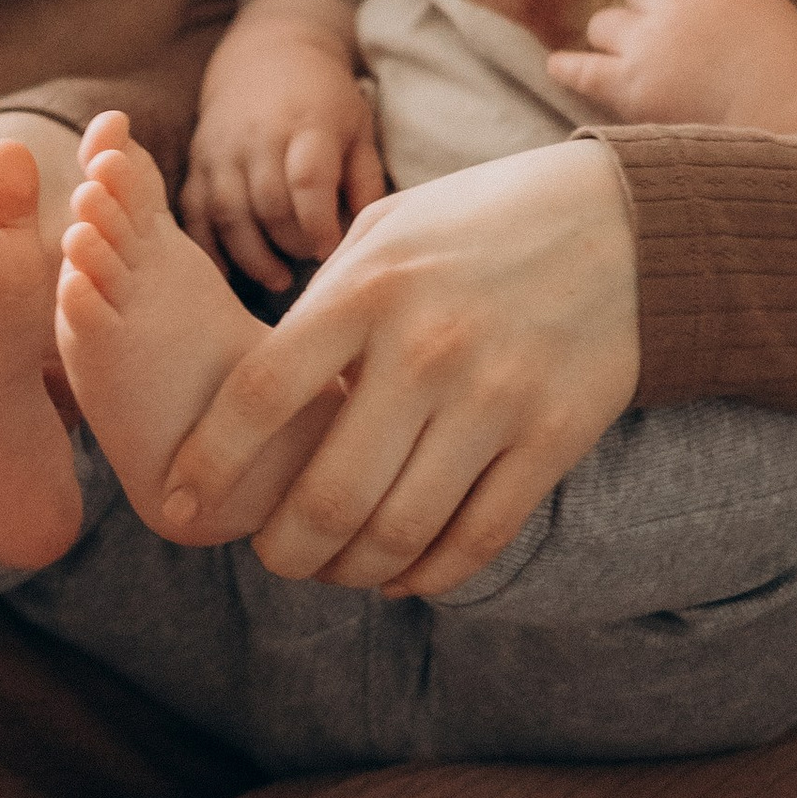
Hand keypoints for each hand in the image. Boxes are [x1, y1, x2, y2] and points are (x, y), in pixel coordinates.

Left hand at [156, 135, 639, 595]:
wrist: (617, 221)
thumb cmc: (472, 228)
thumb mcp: (382, 236)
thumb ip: (320, 308)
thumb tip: (257, 394)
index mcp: (366, 290)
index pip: (260, 395)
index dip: (209, 462)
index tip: (179, 502)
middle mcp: (424, 347)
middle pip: (328, 492)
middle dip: (284, 548)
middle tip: (271, 556)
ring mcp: (494, 397)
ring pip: (400, 530)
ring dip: (353, 572)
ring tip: (334, 570)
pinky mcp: (553, 436)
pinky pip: (478, 537)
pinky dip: (430, 576)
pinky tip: (403, 576)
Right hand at [182, 0, 384, 283]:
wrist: (266, 53)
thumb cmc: (324, 98)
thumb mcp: (358, 127)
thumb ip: (365, 181)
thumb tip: (365, 238)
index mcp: (306, 125)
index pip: (307, 181)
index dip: (319, 224)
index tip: (332, 250)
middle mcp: (258, 137)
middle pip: (268, 205)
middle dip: (292, 245)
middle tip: (311, 264)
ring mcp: (222, 151)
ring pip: (228, 215)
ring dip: (253, 257)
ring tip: (278, 280)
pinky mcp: (197, 163)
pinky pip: (194, 214)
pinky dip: (208, 250)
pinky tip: (231, 275)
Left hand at [549, 0, 796, 129]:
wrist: (782, 114)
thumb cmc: (794, 76)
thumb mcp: (778, 16)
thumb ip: (745, 2)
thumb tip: (722, 1)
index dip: (688, 4)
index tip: (693, 22)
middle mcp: (675, 6)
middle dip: (648, 12)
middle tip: (657, 41)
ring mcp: (648, 43)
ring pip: (607, 23)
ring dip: (612, 35)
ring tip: (613, 52)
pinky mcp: (629, 83)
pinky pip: (583, 68)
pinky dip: (568, 66)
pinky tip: (556, 66)